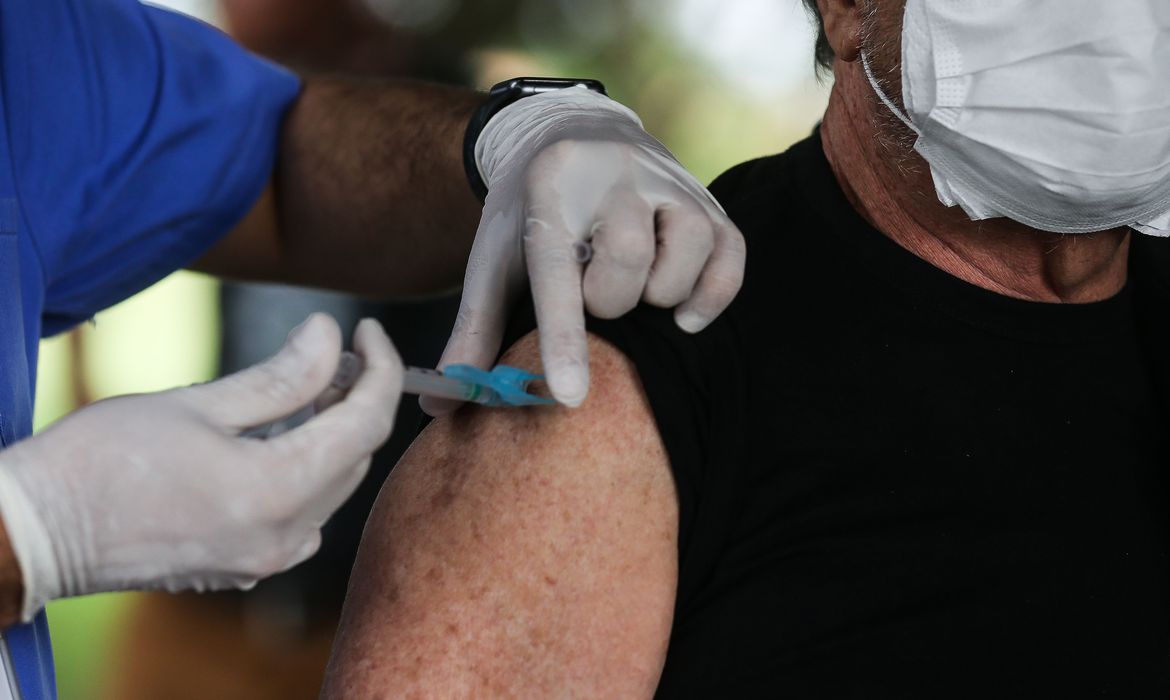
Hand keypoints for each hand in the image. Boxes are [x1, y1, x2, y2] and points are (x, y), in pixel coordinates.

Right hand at [0, 313, 401, 619]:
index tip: (367, 330)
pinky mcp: (246, 567)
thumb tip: (330, 335)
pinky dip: (308, 471)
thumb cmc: (103, 460)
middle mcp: (283, 536)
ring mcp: (266, 560)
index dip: (379, 368)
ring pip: (334, 487)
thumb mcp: (199, 404)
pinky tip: (281, 437)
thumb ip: (281, 375)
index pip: (366, 424)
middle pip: (356, 458)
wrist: (39, 532)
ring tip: (308, 386)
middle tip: (334, 352)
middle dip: (356, 398)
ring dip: (334, 435)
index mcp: (276, 492)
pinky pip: (305, 515)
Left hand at [425, 88, 745, 414]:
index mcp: (547, 190)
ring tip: (637, 289)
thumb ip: (473, 330)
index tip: (568, 396)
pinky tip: (683, 309)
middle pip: (625, 262)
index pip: (555, 272)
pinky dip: (712, 294)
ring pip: (685, 255)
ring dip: (662, 294)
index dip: (564, 338)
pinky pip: (730, 254)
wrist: (575, 134)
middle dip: (610, 302)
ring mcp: (667, 180)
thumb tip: (440, 403)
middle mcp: (611, 174)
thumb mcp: (494, 259)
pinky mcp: (708, 196)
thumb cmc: (530, 214)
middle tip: (596, 294)